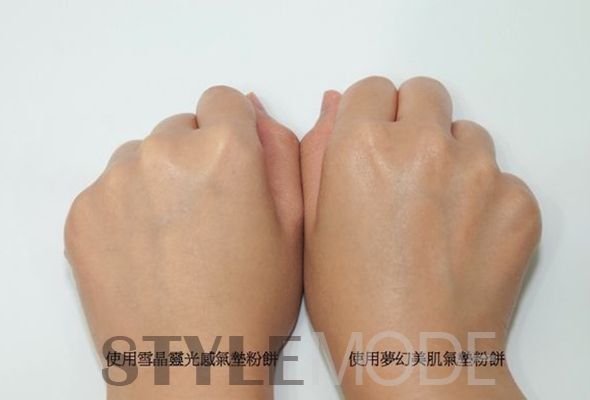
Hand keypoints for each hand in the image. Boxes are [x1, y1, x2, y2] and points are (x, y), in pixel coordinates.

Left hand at [65, 86, 302, 399]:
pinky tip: (145, 251)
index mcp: (224, 151)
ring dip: (158, 180)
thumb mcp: (296, 224)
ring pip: (142, 156)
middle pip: (180, 127)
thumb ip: (281, 151)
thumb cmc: (251, 300)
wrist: (189, 364)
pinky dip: (127, 208)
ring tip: (174, 237)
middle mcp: (163, 153)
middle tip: (206, 214)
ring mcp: (115, 182)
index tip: (230, 166)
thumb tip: (252, 108)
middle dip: (195, 157)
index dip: (232, 132)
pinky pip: (109, 188)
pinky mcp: (83, 212)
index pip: (222, 99)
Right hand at [301, 77, 540, 398]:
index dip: (367, 116)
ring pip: (466, 133)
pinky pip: (501, 176)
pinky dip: (483, 196)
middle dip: (410, 120)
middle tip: (402, 169)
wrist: (414, 357)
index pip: (371, 89)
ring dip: (449, 157)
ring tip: (433, 211)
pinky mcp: (518, 202)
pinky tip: (460, 237)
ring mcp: (479, 173)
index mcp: (362, 148)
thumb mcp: (311, 225)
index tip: (370, 140)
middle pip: (424, 94)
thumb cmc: (353, 301)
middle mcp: (423, 148)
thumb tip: (333, 105)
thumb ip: (316, 153)